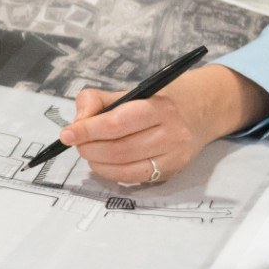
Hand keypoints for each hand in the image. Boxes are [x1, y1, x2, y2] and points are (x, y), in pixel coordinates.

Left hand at [61, 64, 268, 186]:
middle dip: (89, 148)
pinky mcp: (171, 172)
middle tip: (76, 143)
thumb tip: (77, 124)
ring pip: (125, 168)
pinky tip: (104, 163)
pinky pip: (134, 178)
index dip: (88, 130)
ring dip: (97, 163)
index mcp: (159, 107)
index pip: (118, 122)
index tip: (67, 133)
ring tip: (88, 151)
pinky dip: (111, 173)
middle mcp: (171, 133)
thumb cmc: (159, 99)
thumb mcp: (132, 90)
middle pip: (119, 149)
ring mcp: (173, 156)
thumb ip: (98, 101)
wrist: (201, 110)